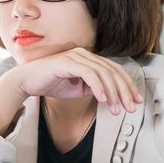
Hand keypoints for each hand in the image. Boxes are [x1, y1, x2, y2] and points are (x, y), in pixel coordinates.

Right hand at [15, 47, 143, 114]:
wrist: (27, 81)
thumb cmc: (50, 83)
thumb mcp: (77, 88)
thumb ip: (93, 88)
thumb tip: (110, 95)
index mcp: (88, 58)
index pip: (114, 69)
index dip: (127, 84)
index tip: (136, 100)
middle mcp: (84, 54)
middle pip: (112, 71)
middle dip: (124, 90)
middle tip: (131, 107)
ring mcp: (76, 56)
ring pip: (103, 73)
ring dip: (112, 93)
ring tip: (116, 109)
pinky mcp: (67, 62)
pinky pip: (89, 74)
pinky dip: (98, 87)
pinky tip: (103, 100)